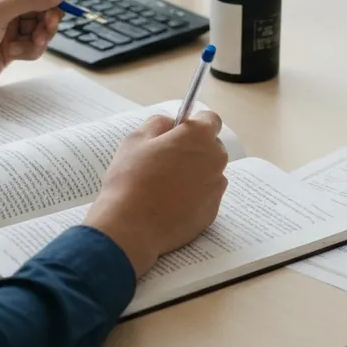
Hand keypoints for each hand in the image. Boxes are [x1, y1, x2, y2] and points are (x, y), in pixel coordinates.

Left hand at [0, 0, 64, 101]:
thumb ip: (31, 0)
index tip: (57, 8)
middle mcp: (5, 2)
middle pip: (43, 4)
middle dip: (47, 19)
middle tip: (45, 31)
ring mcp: (9, 24)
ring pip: (41, 26)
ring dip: (38, 38)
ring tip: (25, 46)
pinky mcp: (11, 45)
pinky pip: (34, 44)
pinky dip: (29, 50)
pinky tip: (13, 55)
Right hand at [84, 112, 229, 276]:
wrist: (131, 226)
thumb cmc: (131, 178)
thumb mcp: (136, 139)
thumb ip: (158, 123)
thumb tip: (170, 124)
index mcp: (199, 136)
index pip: (210, 119)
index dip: (193, 123)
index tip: (178, 132)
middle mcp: (215, 160)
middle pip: (211, 147)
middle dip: (194, 149)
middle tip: (166, 160)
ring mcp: (216, 188)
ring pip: (209, 173)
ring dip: (195, 174)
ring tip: (166, 186)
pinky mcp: (212, 212)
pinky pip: (206, 197)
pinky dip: (193, 197)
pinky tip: (170, 204)